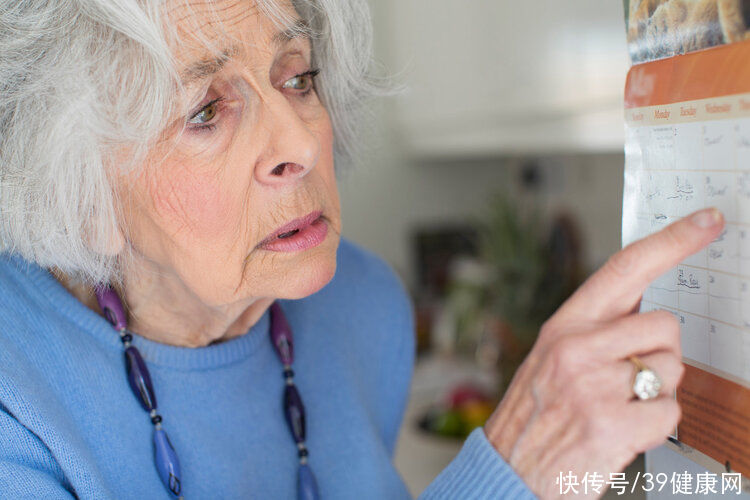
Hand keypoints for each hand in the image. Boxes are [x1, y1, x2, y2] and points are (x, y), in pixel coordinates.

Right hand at [483, 208, 724, 498]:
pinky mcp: (614, 426)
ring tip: (615, 408)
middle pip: (666, 327)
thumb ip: (596, 331)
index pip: (625, 269)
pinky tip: (621, 431)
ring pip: (673, 371)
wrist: (509, 470)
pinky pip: (671, 412)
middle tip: (627, 379)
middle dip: (661, 353)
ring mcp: (595, 387)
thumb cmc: (535, 413)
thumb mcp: (551, 358)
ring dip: (656, 392)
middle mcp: (578, 349)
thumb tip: (648, 311)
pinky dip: (655, 425)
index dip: (672, 241)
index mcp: (564, 326)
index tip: (707, 221)